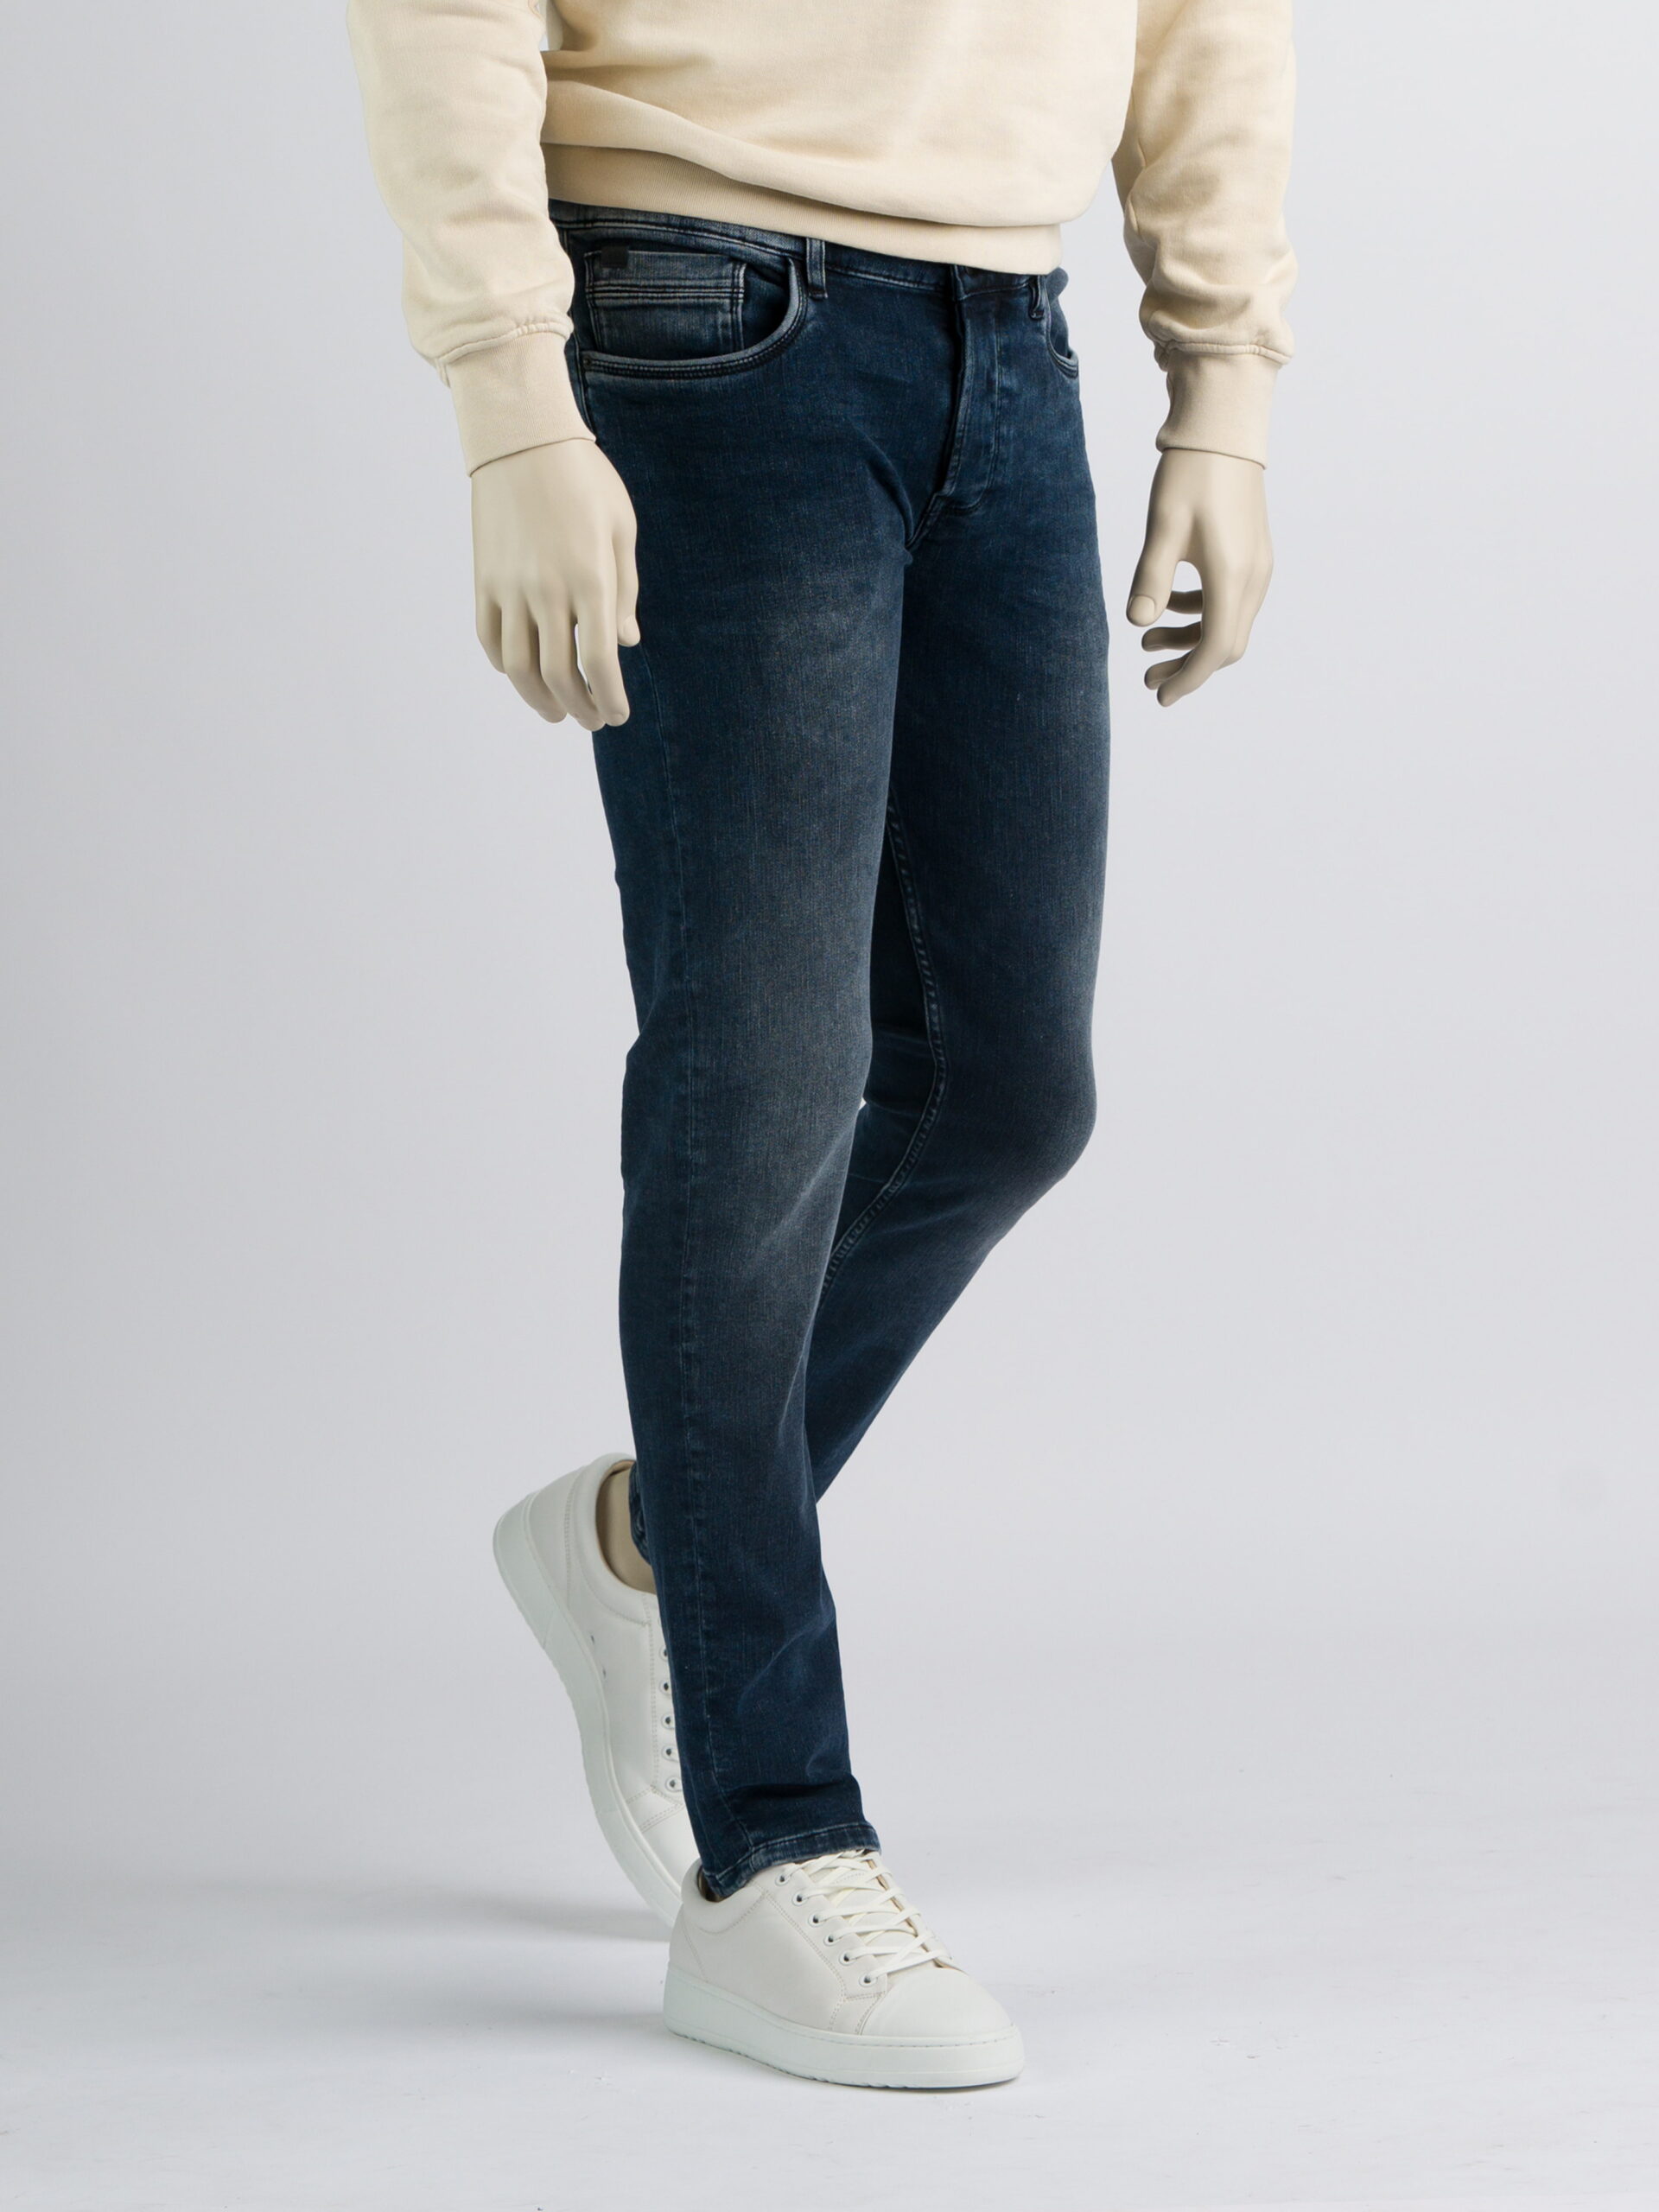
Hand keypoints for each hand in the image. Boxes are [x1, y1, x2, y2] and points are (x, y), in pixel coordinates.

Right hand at [471, 440, 639, 728]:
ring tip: (556, 712)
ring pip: (518, 668)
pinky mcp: (484, 579)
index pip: (599, 663)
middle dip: (580, 708)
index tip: (617, 714)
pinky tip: (523, 673)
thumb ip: (624, 591)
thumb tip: (624, 643)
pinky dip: (505, 666)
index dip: (610, 698)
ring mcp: (509, 587)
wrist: (522, 438)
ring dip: (539, 700)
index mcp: (590, 580)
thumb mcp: (621, 528)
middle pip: (558, 676)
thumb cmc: (585, 478)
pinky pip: (490, 638)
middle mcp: (547, 591)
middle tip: (593, 720)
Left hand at [1127, 450, 1273, 707]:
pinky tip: (1168, 605)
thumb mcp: (1163, 528)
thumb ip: (1150, 579)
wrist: (1223, 430)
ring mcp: (1257, 566)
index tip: (1160, 696)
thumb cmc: (1191, 474)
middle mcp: (1253, 577)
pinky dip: (1200, 614)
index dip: (1188, 679)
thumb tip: (1137, 623)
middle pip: (1226, 645)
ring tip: (1147, 642)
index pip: (1215, 649)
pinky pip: (1230, 601)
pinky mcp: (1251, 554)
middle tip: (1147, 676)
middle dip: (1187, 666)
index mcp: (1232, 576)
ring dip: (1190, 639)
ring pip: (1228, 624)